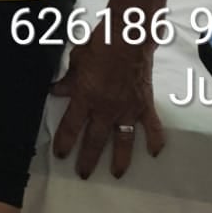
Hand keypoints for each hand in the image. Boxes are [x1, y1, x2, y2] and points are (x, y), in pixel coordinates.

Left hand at [50, 34, 165, 178]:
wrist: (128, 38)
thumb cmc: (100, 45)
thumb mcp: (76, 61)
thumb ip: (67, 80)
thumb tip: (56, 91)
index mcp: (85, 97)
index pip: (71, 126)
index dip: (65, 142)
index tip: (61, 155)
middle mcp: (105, 108)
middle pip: (95, 140)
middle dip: (88, 159)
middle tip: (83, 173)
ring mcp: (127, 109)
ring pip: (123, 140)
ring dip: (120, 159)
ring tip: (117, 173)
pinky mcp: (144, 105)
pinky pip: (151, 126)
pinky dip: (155, 140)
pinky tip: (155, 153)